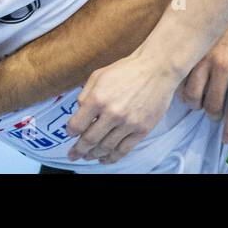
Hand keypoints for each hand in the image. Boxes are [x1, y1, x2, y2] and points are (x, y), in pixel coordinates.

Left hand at [64, 50, 181, 163]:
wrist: (157, 69)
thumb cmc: (127, 70)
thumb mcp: (98, 75)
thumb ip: (85, 95)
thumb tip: (79, 113)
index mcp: (97, 98)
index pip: (77, 125)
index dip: (70, 132)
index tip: (70, 134)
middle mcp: (112, 113)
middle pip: (89, 140)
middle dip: (78, 150)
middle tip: (73, 155)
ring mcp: (128, 123)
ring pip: (106, 147)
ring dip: (94, 155)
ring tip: (88, 157)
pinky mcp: (142, 130)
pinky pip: (124, 150)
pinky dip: (112, 158)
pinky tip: (105, 159)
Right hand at [180, 8, 227, 143]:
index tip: (227, 139)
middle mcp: (222, 66)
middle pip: (213, 105)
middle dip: (215, 116)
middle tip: (217, 115)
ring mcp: (205, 58)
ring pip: (194, 95)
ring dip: (198, 106)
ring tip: (203, 104)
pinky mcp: (193, 51)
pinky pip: (183, 79)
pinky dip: (185, 91)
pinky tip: (192, 92)